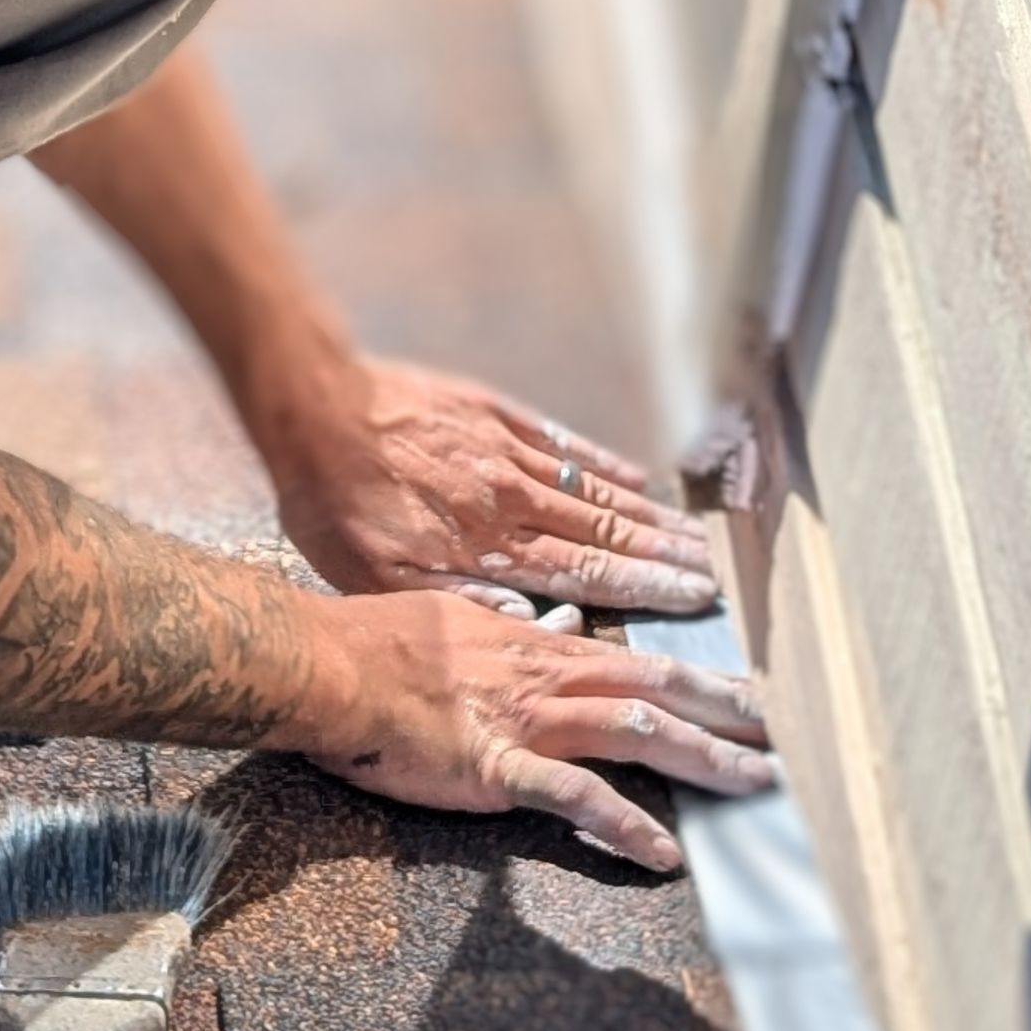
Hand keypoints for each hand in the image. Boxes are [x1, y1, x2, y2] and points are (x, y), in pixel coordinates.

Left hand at [265, 358, 716, 615]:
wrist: (315, 409)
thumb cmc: (334, 503)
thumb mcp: (376, 576)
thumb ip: (456, 602)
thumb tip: (531, 620)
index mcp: (486, 546)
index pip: (587, 574)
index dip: (646, 588)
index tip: (694, 598)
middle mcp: (511, 499)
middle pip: (606, 532)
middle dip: (666, 555)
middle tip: (715, 571)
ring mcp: (507, 452)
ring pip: (593, 489)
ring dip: (648, 514)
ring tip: (694, 533)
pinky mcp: (494, 414)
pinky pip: (563, 444)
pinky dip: (602, 463)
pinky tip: (635, 476)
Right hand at [315, 592, 769, 869]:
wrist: (326, 667)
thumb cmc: (376, 643)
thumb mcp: (455, 618)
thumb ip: (515, 626)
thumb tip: (563, 624)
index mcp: (534, 648)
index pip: (633, 659)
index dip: (696, 676)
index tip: (743, 691)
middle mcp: (545, 679)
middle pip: (656, 688)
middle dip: (727, 710)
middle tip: (786, 732)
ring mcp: (525, 723)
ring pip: (636, 732)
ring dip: (704, 758)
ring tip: (758, 782)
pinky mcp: (497, 768)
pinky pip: (574, 799)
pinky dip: (623, 826)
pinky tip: (661, 855)